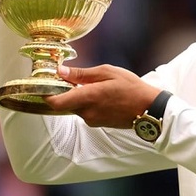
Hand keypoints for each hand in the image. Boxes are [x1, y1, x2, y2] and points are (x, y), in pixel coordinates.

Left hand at [45, 64, 161, 128]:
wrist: (148, 108)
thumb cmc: (131, 87)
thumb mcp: (107, 72)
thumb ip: (82, 73)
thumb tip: (60, 71)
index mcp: (88, 97)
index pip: (55, 102)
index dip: (46, 94)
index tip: (46, 84)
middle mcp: (87, 112)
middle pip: (65, 103)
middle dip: (66, 91)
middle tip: (72, 77)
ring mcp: (92, 120)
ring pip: (76, 107)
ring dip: (79, 97)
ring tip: (94, 84)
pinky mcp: (98, 124)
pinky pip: (86, 112)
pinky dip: (88, 103)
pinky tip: (102, 94)